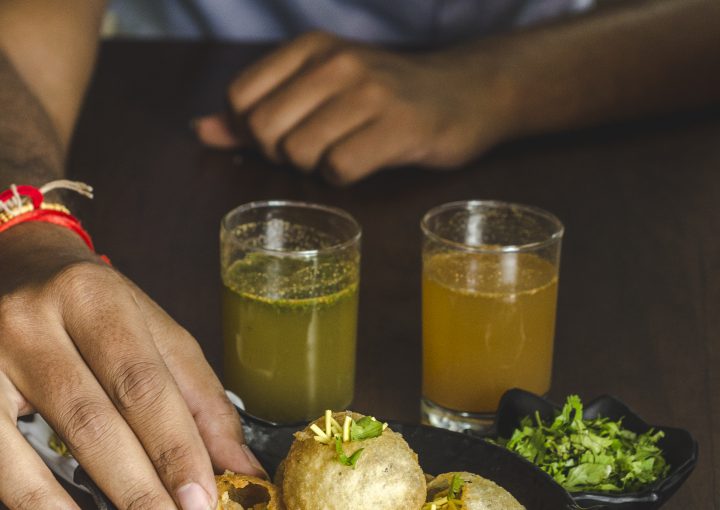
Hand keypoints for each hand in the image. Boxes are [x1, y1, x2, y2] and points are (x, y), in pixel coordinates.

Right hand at [0, 222, 263, 508]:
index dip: (174, 447)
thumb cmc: (100, 309)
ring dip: (83, 505)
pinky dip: (33, 500)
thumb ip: (200, 398)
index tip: (202, 497)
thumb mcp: (157, 333)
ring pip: (34, 447)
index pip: (142, 383)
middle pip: (92, 418)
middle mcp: (34, 320)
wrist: (22, 268)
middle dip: (139, 485)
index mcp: (96, 297)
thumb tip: (240, 464)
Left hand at [195, 31, 515, 184]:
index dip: (253, 130)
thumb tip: (200, 130)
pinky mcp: (398, 126)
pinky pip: (339, 169)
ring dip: (316, 166)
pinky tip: (365, 160)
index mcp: (310, 46)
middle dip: (282, 153)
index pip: (240, 98)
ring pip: (300, 152)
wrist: (466, 93)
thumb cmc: (386, 96)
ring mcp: (369, 92)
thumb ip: (259, 108)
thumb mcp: (320, 87)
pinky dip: (344, 177)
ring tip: (344, 151)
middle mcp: (336, 62)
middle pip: (265, 130)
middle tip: (315, 149)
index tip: (285, 134)